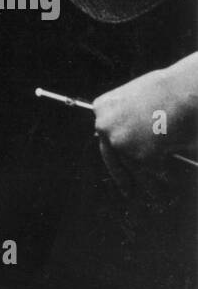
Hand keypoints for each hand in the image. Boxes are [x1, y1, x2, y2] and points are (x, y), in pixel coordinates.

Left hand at [94, 55, 197, 181]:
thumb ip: (129, 120)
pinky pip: (153, 174)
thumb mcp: (139, 101)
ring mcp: (120, 142)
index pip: (105, 137)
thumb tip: (131, 145)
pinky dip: (164, 179)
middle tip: (128, 191)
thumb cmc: (170, 91)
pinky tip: (172, 183)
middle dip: (122, 178)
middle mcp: (104, 126)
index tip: (118, 165)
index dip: (114, 154)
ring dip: (148, 186)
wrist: (186, 90)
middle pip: (112, 159)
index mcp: (102, 108)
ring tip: (159, 198)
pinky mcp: (139, 157)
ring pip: (134, 171)